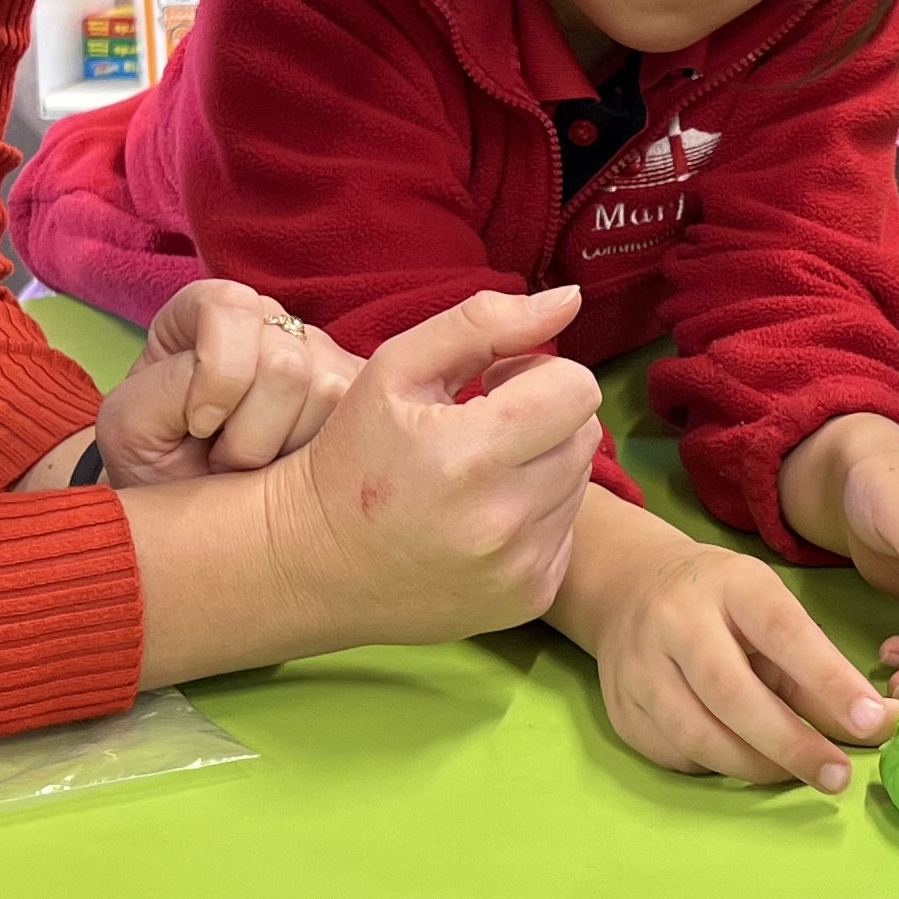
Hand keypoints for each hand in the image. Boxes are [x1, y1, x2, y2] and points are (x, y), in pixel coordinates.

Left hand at [96, 280, 360, 485]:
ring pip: (328, 391)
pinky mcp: (360, 396)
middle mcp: (271, 322)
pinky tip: (291, 470)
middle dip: (249, 434)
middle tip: (224, 458)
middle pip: (284, 361)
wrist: (188, 513)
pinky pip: (362, 420)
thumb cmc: (154, 463)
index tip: (197, 427)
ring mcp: (322, 355)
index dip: (217, 377)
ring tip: (255, 467)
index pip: (229, 308)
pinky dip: (322, 461)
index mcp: (207, 310)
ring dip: (283, 451)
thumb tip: (235, 382)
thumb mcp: (132, 426)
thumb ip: (171, 387)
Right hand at [258, 286, 602, 645]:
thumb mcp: (398, 367)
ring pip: (579, 482)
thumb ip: (485, 323)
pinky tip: (480, 516)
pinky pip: (567, 531)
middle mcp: (502, 520)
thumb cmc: (353, 453)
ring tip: (477, 474)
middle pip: (585, 433)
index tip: (492, 387)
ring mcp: (519, 568)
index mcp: (469, 454)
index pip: (578, 389)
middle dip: (543, 418)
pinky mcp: (529, 599)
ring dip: (541, 466)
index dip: (537, 374)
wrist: (314, 563)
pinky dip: (534, 515)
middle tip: (483, 428)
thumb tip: (570, 300)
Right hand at [593, 546, 898, 792]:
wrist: (631, 588)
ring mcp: (639, 668)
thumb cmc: (723, 603)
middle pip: (732, 693)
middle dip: (791, 743)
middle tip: (837, 777)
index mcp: (730, 585)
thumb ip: (823, 672)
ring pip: (698, 735)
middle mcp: (676, 621)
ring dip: (757, 765)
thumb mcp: (773, 611)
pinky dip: (718, 766)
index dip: (830, 680)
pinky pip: (677, 755)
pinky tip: (743, 759)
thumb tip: (882, 725)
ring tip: (797, 774)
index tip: (871, 721)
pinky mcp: (622, 712)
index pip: (784, 633)